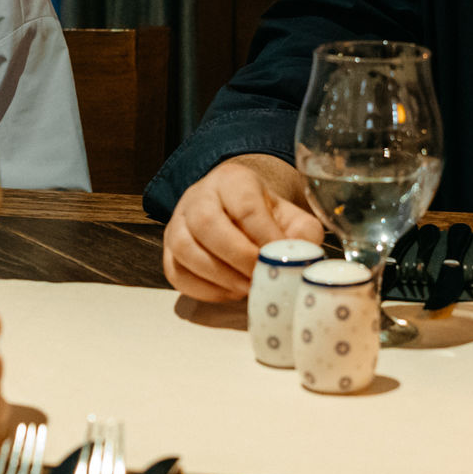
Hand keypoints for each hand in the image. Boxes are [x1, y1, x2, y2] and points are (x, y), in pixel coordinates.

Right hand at [162, 154, 327, 300]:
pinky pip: (176, 273)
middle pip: (207, 224)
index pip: (245, 207)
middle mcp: (199, 197)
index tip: (279, 260)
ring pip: (185, 249)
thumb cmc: (264, 216)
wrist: (234, 210)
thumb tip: (300, 259)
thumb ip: (303, 234)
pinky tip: (229, 292)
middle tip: (260, 278)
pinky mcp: (169, 250)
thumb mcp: (291, 216)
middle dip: (237, 257)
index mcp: (233, 181)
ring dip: (218, 276)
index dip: (264, 237)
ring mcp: (178, 223)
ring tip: (247, 288)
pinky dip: (204, 290)